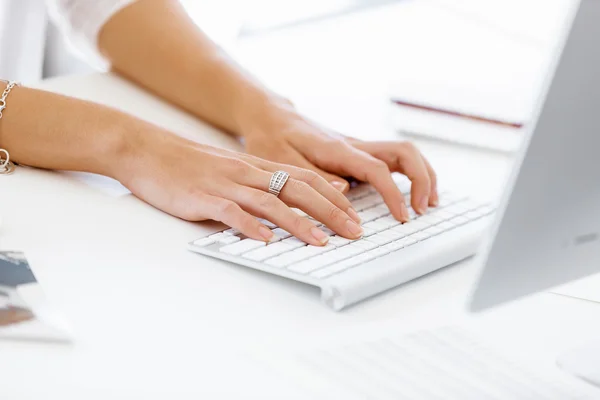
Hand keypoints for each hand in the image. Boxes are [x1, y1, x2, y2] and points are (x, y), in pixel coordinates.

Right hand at [116, 129, 362, 245]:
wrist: (145, 149)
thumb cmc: (187, 163)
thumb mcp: (229, 170)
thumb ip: (256, 184)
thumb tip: (282, 208)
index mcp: (256, 166)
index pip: (305, 178)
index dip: (333, 197)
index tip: (353, 216)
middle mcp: (247, 172)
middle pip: (298, 189)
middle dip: (330, 211)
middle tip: (353, 231)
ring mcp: (225, 184)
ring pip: (271, 202)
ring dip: (299, 223)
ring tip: (321, 241)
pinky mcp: (202, 197)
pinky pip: (231, 212)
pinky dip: (251, 226)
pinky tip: (266, 241)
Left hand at [243, 109, 437, 221]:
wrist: (271, 118)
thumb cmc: (273, 139)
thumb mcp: (282, 161)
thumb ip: (313, 177)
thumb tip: (345, 191)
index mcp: (338, 149)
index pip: (378, 169)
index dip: (394, 194)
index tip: (402, 217)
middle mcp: (355, 145)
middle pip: (404, 152)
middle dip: (422, 179)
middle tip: (422, 210)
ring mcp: (359, 148)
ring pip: (404, 154)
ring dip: (422, 175)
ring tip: (427, 204)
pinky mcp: (358, 153)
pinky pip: (393, 160)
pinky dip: (410, 175)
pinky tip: (412, 193)